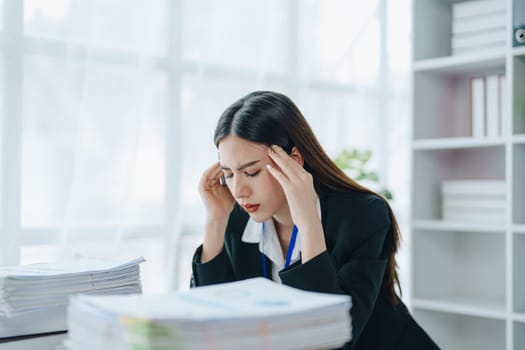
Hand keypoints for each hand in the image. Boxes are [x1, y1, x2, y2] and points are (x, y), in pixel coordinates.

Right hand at [198, 162, 234, 261]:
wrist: (220, 215)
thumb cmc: (227, 204)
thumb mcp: (233, 189)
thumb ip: (235, 181)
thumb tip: (244, 171)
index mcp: (216, 182)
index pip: (221, 170)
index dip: (227, 164)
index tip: (235, 159)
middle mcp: (210, 181)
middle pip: (216, 168)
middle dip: (223, 162)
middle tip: (230, 156)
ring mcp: (205, 184)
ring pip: (211, 170)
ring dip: (217, 164)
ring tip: (225, 159)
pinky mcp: (201, 187)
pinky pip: (205, 175)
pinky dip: (211, 169)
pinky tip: (218, 165)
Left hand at [266, 145, 325, 261]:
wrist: (309, 221)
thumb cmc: (306, 210)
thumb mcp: (307, 193)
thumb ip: (302, 185)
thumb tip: (296, 182)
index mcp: (308, 177)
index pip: (296, 163)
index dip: (287, 156)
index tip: (280, 150)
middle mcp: (305, 178)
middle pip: (290, 161)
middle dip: (280, 152)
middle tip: (272, 146)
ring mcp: (299, 183)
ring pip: (286, 166)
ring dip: (276, 157)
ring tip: (269, 151)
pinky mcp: (292, 189)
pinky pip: (281, 177)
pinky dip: (274, 170)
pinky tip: (268, 166)